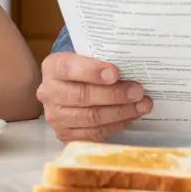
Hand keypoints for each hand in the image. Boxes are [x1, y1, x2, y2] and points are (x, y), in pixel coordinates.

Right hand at [36, 52, 152, 142]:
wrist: (68, 87)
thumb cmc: (83, 68)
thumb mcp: (87, 57)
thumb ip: (102, 60)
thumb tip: (131, 69)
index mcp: (53, 67)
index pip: (70, 68)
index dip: (93, 71)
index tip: (116, 73)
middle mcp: (49, 93)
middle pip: (83, 96)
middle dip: (115, 95)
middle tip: (138, 92)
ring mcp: (55, 117)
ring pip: (91, 117)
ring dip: (121, 112)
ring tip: (142, 105)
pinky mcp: (65, 134)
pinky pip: (94, 133)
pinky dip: (116, 125)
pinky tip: (130, 116)